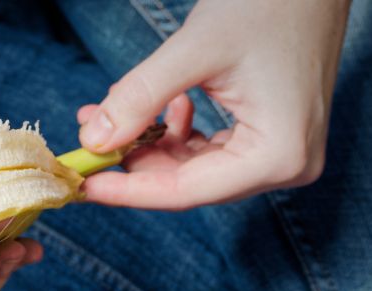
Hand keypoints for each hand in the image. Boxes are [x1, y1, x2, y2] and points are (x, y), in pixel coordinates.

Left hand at [76, 0, 350, 209]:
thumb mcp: (194, 50)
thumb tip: (92, 140)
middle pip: (190, 184)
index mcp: (279, 156)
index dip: (128, 190)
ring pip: (195, 169)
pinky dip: (176, 133)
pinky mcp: (272, 136)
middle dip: (135, 162)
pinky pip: (211, 151)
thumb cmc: (267, 2)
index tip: (84, 183)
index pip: (186, 192)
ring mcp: (282, 154)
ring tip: (108, 112)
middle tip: (87, 138)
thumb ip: (140, 97)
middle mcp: (287, 166)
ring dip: (150, 145)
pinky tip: (163, 103)